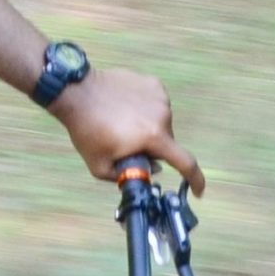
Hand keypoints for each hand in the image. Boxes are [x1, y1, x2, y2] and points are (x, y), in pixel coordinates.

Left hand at [48, 67, 206, 193]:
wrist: (76, 92)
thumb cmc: (86, 130)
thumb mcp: (101, 167)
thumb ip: (128, 176)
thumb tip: (152, 169)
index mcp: (153, 137)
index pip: (185, 163)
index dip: (195, 180)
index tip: (198, 191)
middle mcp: (162, 115)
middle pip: (167, 142)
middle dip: (153, 149)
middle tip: (127, 146)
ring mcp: (159, 96)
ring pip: (161, 123)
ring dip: (148, 129)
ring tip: (121, 124)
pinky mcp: (153, 84)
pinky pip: (155, 105)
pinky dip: (145, 111)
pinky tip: (124, 109)